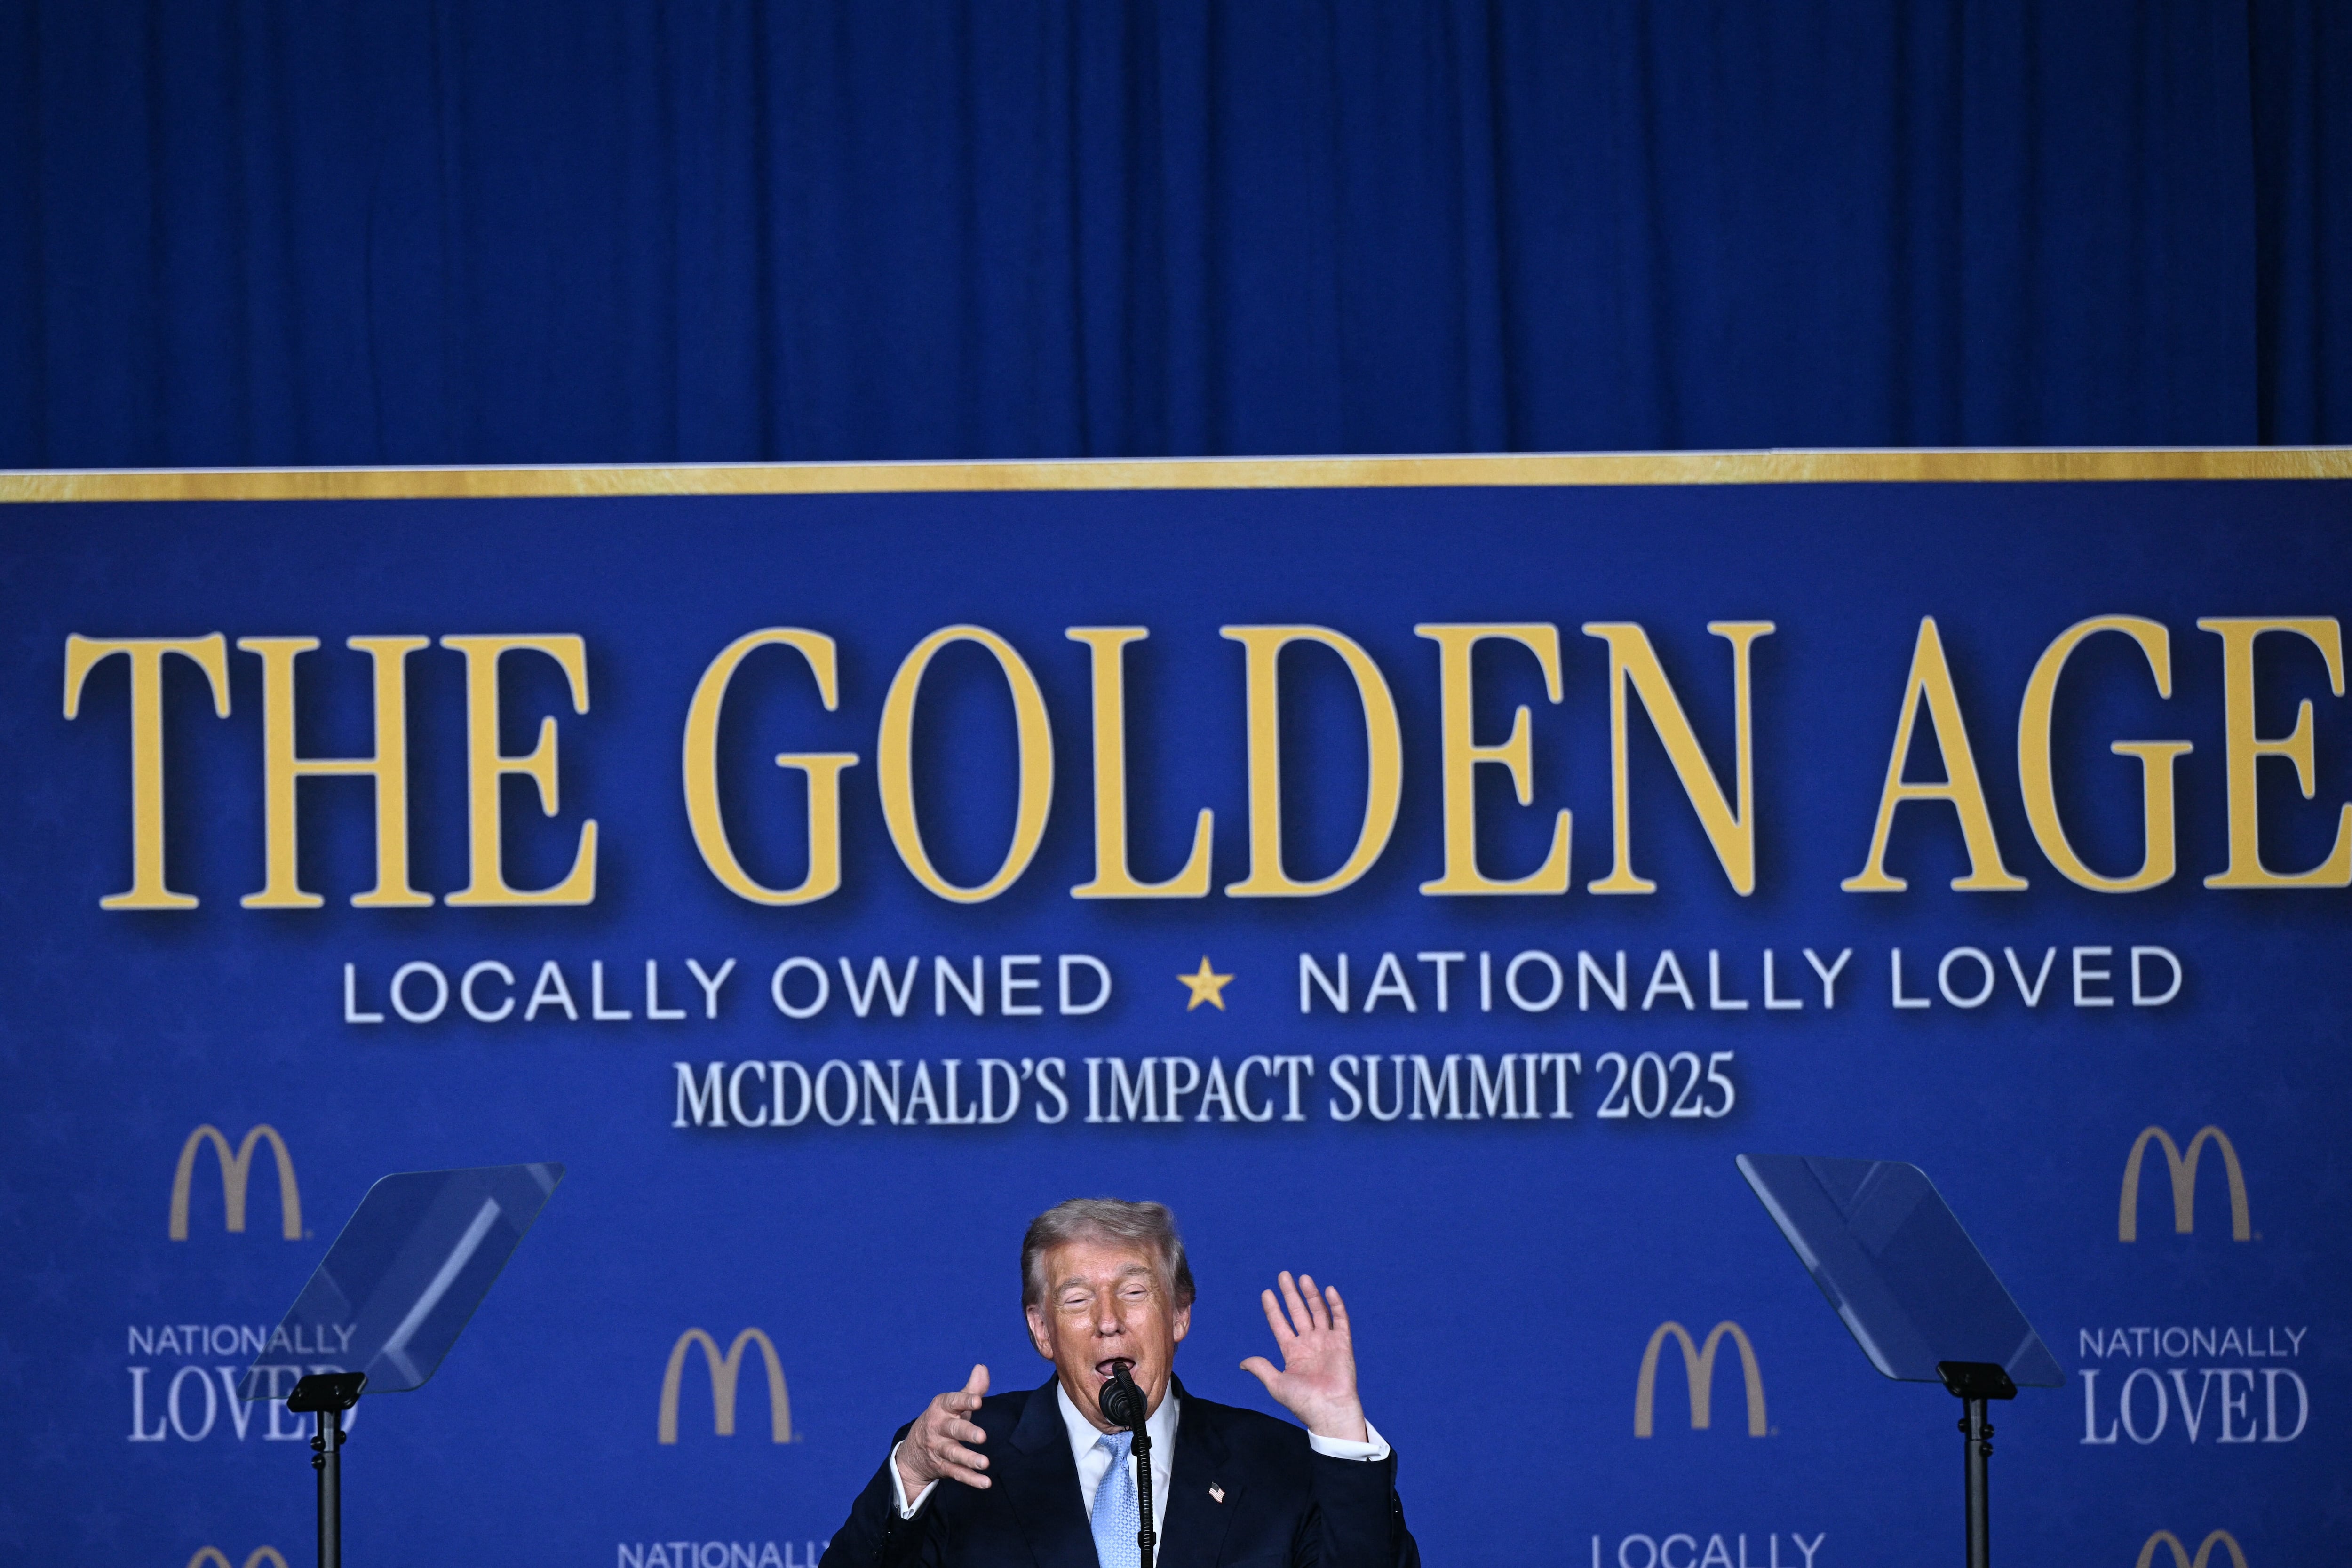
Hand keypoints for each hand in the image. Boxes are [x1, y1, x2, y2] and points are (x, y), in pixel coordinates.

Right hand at [896, 1364, 991, 1495]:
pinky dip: (971, 1479)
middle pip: (953, 1429)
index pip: (952, 1402)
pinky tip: (985, 1482)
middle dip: (967, 1432)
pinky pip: (956, 1473)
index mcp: (941, 1408)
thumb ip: (971, 1389)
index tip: (978, 1401)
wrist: (912, 1452)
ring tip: (985, 1463)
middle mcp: (938, 1428)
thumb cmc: (942, 1421)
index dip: (965, 1401)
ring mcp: (938, 1449)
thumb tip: (982, 1367)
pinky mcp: (942, 1467)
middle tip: (982, 1436)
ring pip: (953, 1454)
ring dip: (969, 1459)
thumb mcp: (952, 1405)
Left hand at [1239, 1272, 1367, 1442]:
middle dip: (1290, 1294)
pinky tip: (1329, 1290)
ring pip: (1318, 1312)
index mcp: (1293, 1353)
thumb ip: (1261, 1369)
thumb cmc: (1303, 1402)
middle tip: (1283, 1275)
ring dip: (1311, 1295)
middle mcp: (1309, 1344)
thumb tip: (1242, 1362)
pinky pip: (1340, 1320)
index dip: (1273, 1309)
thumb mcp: (1276, 1384)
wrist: (1329, 1411)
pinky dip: (1335, 1305)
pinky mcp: (1343, 1343)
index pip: (1281, 1324)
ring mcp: (1326, 1342)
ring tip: (1303, 1277)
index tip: (1266, 1293)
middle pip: (1298, 1312)